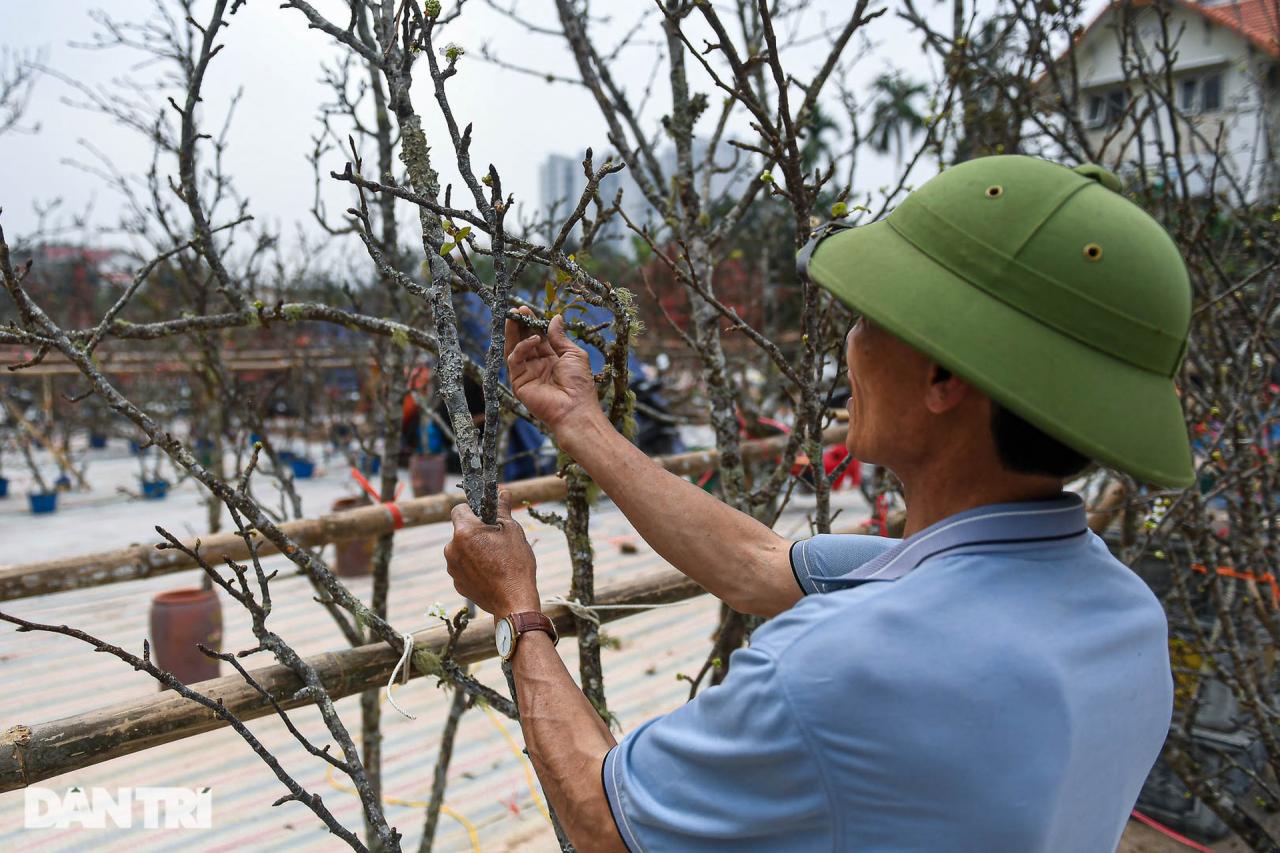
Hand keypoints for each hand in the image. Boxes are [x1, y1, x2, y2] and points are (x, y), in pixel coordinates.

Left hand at [444, 489, 539, 615]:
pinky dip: (473, 567)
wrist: (513, 601)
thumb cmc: (515, 563)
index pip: (458, 509)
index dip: (473, 510)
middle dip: (475, 532)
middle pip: (460, 531)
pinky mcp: (457, 583)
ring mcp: (452, 567)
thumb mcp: (513, 531)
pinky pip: (463, 567)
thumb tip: (503, 492)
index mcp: (464, 531)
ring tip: (496, 560)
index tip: (486, 518)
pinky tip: (491, 574)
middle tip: (496, 540)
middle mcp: (452, 548)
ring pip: (461, 549)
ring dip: (474, 550)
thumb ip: (502, 509)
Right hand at [505, 306, 599, 435]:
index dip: (532, 323)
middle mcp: (537, 366)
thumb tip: (556, 317)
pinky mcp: (519, 382)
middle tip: (516, 310)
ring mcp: (527, 374)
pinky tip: (532, 340)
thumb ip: (560, 337)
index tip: (527, 309)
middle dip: (519, 325)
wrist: (575, 408)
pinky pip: (515, 360)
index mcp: (551, 359)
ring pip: (514, 349)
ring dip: (513, 332)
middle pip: (523, 341)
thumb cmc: (579, 383)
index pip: (537, 337)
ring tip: (514, 316)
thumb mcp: (573, 354)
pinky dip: (521, 348)